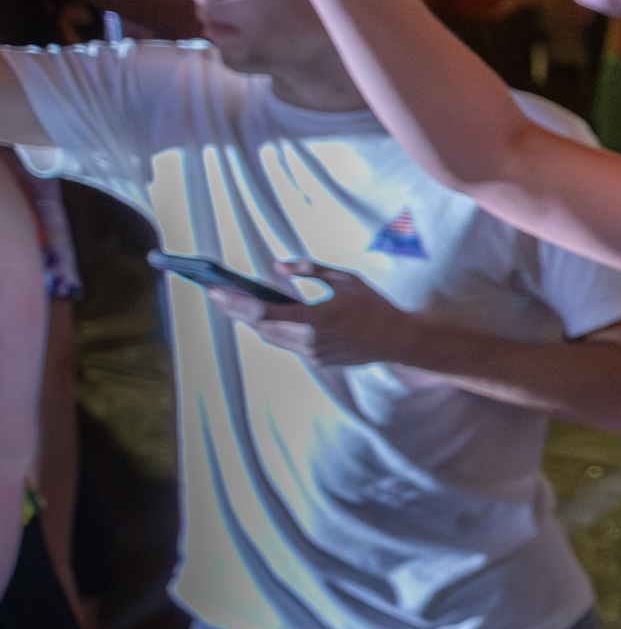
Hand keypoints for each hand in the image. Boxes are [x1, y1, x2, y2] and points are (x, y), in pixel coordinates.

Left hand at [213, 261, 418, 369]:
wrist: (399, 341)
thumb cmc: (374, 306)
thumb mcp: (346, 279)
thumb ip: (310, 270)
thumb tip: (277, 268)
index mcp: (317, 319)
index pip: (264, 312)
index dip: (236, 303)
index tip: (216, 291)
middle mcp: (311, 341)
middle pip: (259, 327)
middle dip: (234, 311)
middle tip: (214, 295)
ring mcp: (313, 354)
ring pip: (270, 337)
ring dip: (250, 321)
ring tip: (232, 305)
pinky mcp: (317, 361)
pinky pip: (287, 344)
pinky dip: (273, 330)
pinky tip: (263, 318)